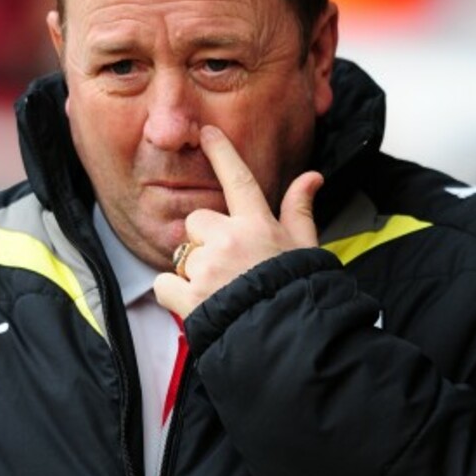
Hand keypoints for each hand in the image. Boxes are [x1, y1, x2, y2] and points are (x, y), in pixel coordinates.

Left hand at [154, 125, 323, 318]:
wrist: (292, 343)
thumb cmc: (300, 294)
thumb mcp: (306, 249)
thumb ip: (299, 211)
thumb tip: (311, 177)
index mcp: (258, 226)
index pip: (239, 180)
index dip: (223, 153)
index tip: (208, 132)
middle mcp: (230, 240)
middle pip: (197, 221)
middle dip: (205, 240)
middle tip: (229, 266)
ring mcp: (208, 268)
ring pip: (181, 254)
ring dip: (194, 271)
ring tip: (222, 292)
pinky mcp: (190, 298)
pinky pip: (164, 284)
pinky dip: (175, 295)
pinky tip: (200, 305)